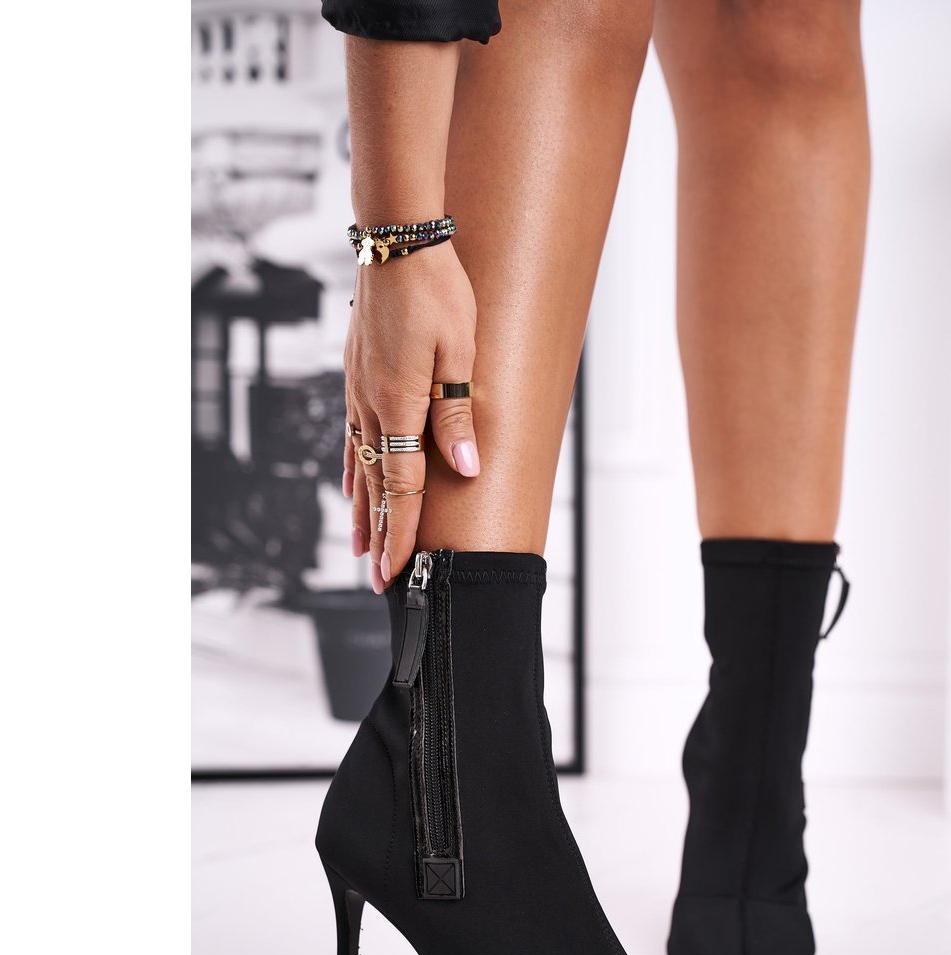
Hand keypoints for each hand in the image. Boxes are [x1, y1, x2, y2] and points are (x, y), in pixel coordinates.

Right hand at [341, 241, 478, 591]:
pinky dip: (352, 471)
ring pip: (359, 466)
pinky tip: (351, 485)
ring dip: (363, 511)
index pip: (402, 486)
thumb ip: (457, 414)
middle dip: (381, 536)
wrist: (396, 243)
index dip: (403, 533)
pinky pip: (351, 438)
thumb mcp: (459, 352)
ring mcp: (358, 392)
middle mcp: (371, 406)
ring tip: (362, 547)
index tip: (398, 572)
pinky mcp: (356, 377)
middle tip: (380, 582)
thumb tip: (466, 470)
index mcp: (399, 404)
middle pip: (376, 486)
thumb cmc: (437, 292)